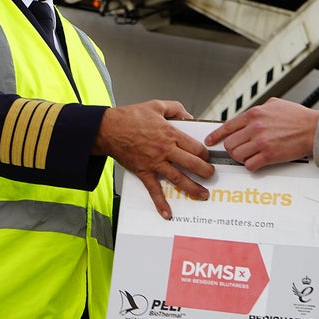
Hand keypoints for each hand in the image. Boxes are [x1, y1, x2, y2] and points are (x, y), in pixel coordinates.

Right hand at [93, 100, 212, 218]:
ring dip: (193, 188)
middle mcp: (165, 150)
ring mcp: (155, 162)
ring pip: (179, 178)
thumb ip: (175, 109)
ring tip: (203, 195)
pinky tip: (167, 213)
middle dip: (206, 172)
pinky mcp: (144, 172)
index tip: (208, 157)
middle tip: (211, 175)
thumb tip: (188, 116)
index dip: (205, 154)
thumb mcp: (156, 105)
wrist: (108, 129)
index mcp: (170, 133)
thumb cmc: (129, 117)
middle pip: (193, 164)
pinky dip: (160, 203)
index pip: (196, 147)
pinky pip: (154, 190)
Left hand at [204, 98, 318, 171]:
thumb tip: (249, 115)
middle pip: (229, 143)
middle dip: (231, 148)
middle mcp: (255, 127)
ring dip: (240, 158)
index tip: (211, 141)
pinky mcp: (269, 155)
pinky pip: (250, 165)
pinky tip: (256, 162)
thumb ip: (259, 109)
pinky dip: (251, 165)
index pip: (227, 126)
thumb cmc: (298, 117)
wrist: (314, 129)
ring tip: (248, 156)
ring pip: (236, 155)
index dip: (216, 136)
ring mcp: (261, 142)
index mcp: (254, 114)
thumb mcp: (275, 104)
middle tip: (237, 150)